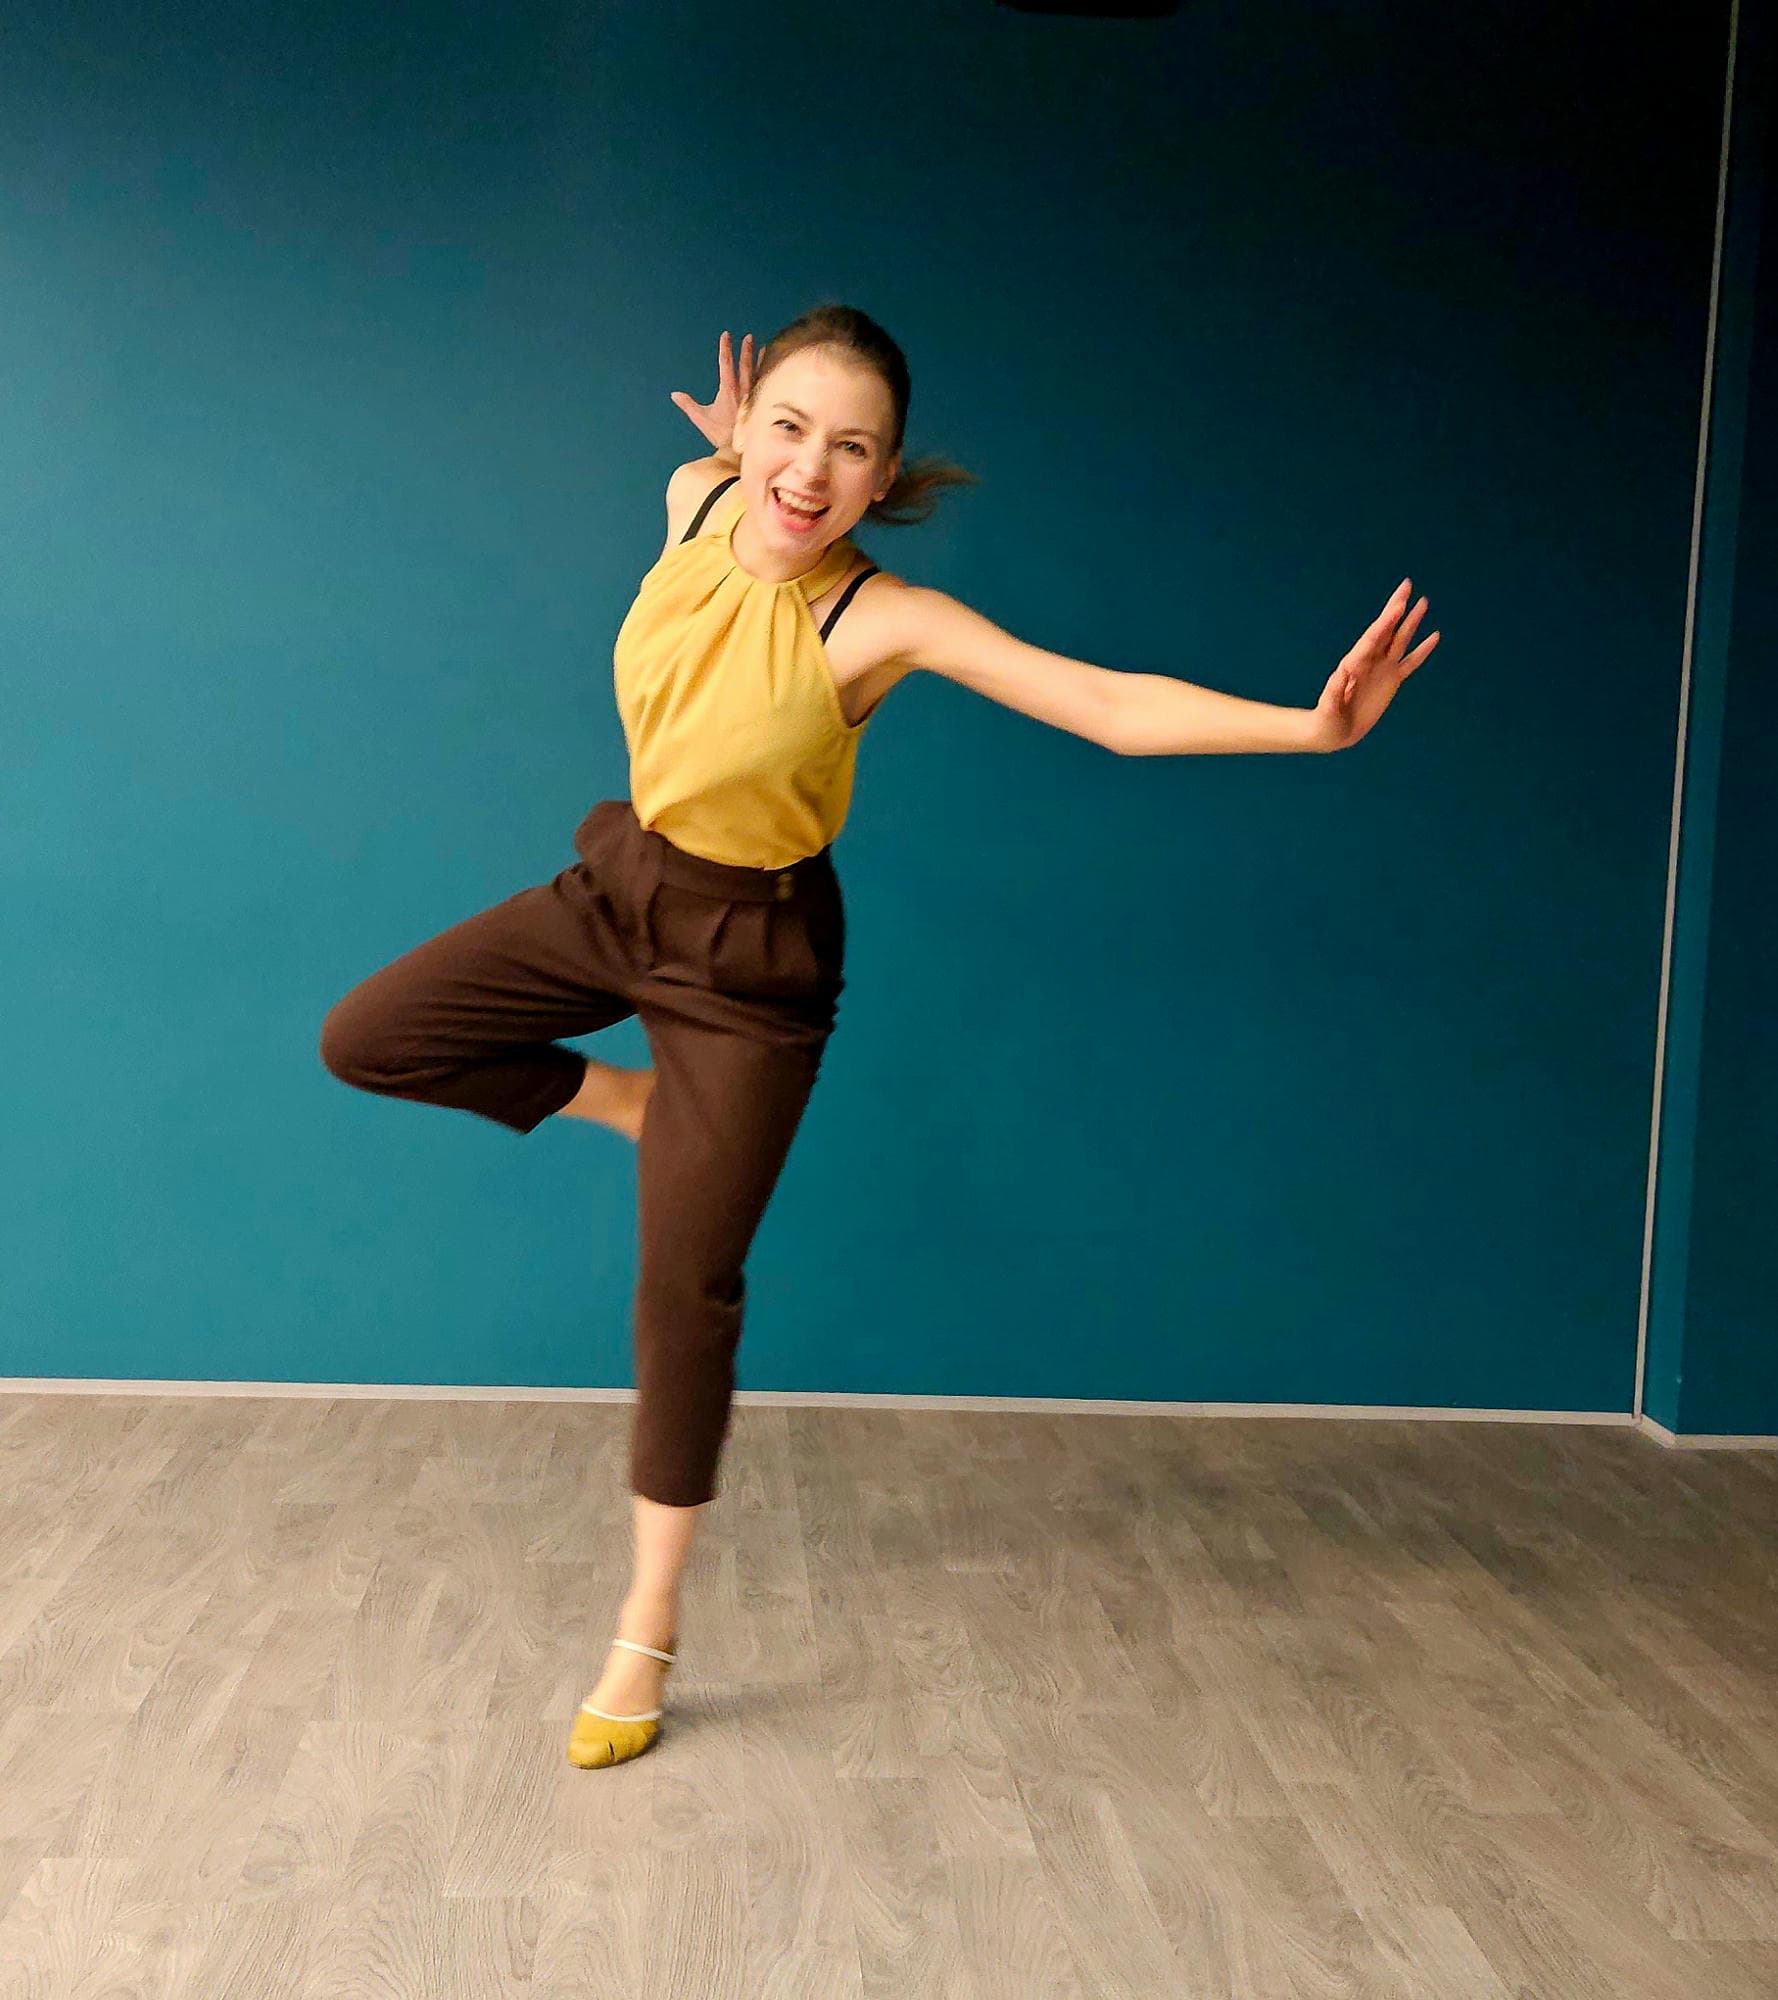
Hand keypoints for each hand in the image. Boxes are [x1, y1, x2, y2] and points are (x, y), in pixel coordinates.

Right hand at [668, 330, 753, 452]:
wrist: (737, 449)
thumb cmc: (719, 434)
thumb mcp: (701, 418)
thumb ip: (688, 405)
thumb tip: (675, 395)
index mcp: (728, 390)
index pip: (726, 364)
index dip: (725, 348)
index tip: (726, 336)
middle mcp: (742, 391)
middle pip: (744, 365)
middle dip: (745, 350)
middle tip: (748, 337)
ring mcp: (752, 397)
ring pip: (757, 374)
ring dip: (759, 360)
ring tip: (763, 348)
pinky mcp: (758, 404)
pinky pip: (763, 385)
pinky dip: (765, 375)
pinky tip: (769, 371)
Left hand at [1311, 579, 1439, 750]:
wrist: (1332, 732)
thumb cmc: (1326, 721)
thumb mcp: (1328, 708)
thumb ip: (1334, 690)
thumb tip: (1342, 672)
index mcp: (1354, 663)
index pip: (1373, 638)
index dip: (1385, 622)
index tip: (1397, 606)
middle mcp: (1370, 661)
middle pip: (1387, 629)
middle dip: (1396, 608)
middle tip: (1407, 585)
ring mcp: (1382, 669)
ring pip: (1400, 640)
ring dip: (1411, 622)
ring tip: (1423, 602)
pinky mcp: (1391, 680)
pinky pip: (1411, 662)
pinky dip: (1422, 650)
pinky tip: (1434, 636)